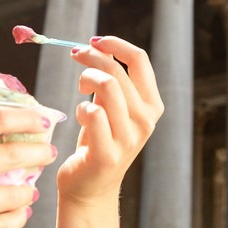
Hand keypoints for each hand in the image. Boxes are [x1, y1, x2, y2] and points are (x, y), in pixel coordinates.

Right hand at [0, 106, 55, 227]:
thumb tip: (5, 125)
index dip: (26, 117)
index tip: (42, 120)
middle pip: (11, 154)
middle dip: (38, 152)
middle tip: (49, 152)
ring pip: (12, 194)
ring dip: (27, 191)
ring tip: (30, 189)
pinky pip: (1, 225)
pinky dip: (15, 218)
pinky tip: (17, 213)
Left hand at [57, 36, 163, 204]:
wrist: (91, 186)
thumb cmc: (99, 139)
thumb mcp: (113, 106)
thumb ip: (113, 81)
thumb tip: (98, 45)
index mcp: (152, 105)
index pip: (140, 60)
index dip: (115, 44)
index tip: (94, 41)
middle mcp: (145, 120)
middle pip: (116, 70)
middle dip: (90, 56)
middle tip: (75, 55)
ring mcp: (129, 138)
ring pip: (106, 86)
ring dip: (85, 79)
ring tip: (79, 89)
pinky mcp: (108, 154)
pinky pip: (92, 113)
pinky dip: (80, 108)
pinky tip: (80, 117)